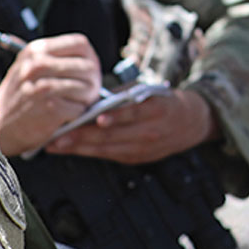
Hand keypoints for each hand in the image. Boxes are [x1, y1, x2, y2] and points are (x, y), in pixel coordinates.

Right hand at [0, 34, 102, 154]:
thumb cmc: (15, 98)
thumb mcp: (27, 67)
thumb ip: (53, 59)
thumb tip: (88, 60)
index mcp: (36, 51)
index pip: (79, 44)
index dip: (90, 57)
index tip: (91, 67)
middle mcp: (39, 65)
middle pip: (87, 66)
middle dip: (93, 81)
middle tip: (91, 91)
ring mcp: (44, 87)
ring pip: (86, 88)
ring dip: (87, 99)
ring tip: (78, 103)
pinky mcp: (50, 109)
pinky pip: (79, 109)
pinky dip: (77, 114)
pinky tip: (67, 115)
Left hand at [45, 87, 217, 163]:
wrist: (191, 123)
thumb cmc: (166, 102)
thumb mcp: (150, 90)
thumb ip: (124, 95)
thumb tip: (94, 98)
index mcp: (154, 109)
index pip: (128, 114)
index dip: (107, 118)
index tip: (85, 119)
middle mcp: (148, 131)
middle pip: (111, 135)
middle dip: (81, 137)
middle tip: (57, 137)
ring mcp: (142, 148)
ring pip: (107, 149)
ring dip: (80, 148)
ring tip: (58, 145)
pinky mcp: (137, 158)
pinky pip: (111, 155)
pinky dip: (91, 153)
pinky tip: (75, 150)